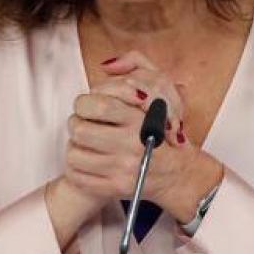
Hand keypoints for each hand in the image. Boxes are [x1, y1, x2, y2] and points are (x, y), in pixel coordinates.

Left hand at [63, 51, 222, 222]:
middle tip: (82, 124)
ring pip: (74, 153)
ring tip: (84, 143)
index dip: (85, 103)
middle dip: (76, 124)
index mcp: (140, 121)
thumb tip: (106, 65)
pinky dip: (75, 168)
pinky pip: (78, 176)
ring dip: (74, 146)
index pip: (99, 105)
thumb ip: (137, 67)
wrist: (179, 175)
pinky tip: (86, 161)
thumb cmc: (164, 134)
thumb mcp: (162, 93)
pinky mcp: (114, 189)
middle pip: (81, 129)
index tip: (86, 106)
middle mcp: (130, 146)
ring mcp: (121, 170)